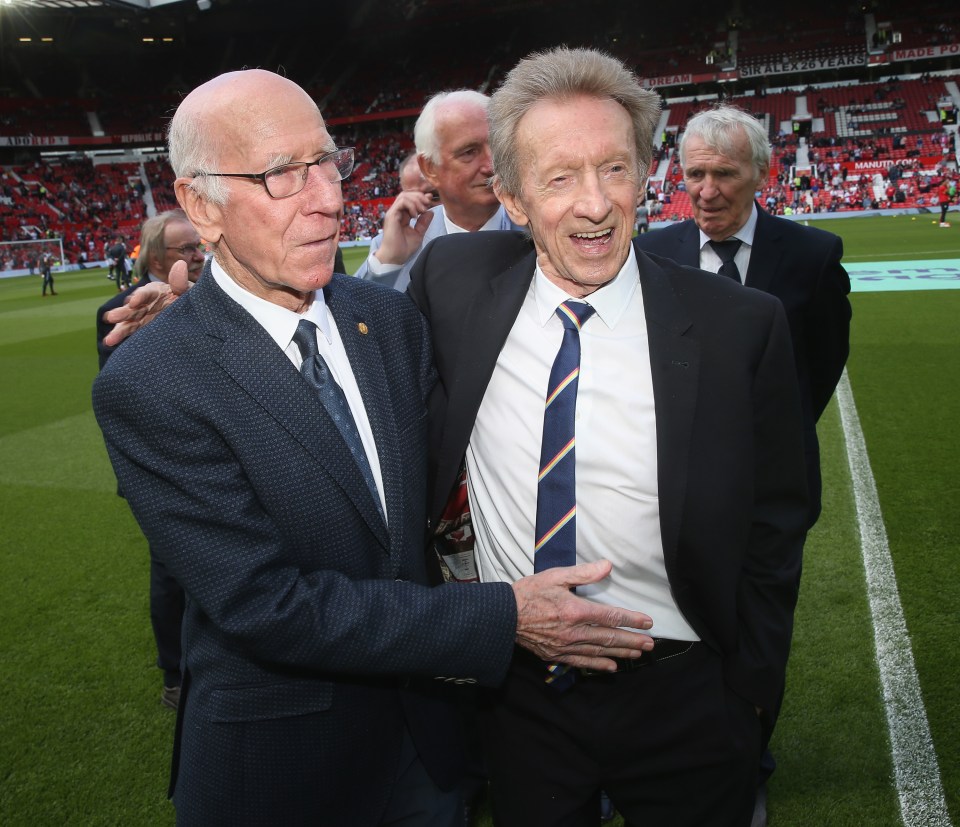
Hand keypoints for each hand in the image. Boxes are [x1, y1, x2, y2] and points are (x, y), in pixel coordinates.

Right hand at [101, 260, 191, 345]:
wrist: (189, 313)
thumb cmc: (187, 298)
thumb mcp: (187, 290)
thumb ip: (181, 282)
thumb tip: (180, 264)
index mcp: (155, 291)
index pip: (147, 293)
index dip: (140, 296)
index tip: (134, 302)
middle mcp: (145, 303)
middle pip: (133, 308)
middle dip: (123, 313)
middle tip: (111, 317)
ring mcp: (142, 316)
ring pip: (129, 321)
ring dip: (119, 329)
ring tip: (109, 339)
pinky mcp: (142, 327)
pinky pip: (132, 331)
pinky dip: (122, 336)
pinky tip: (110, 342)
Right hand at [374, 191, 436, 265]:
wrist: (395, 258)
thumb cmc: (404, 249)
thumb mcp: (418, 233)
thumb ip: (423, 223)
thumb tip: (430, 212)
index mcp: (403, 216)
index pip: (411, 200)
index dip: (421, 198)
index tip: (431, 201)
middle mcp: (397, 213)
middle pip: (407, 194)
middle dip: (419, 196)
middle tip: (428, 203)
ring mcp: (393, 213)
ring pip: (404, 196)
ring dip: (416, 200)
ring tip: (422, 210)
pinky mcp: (391, 215)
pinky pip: (401, 202)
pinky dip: (411, 205)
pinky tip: (415, 215)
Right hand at [512, 559, 653, 671]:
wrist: (503, 616)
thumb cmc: (529, 592)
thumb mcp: (555, 576)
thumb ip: (583, 573)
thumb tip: (607, 566)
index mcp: (575, 610)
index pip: (610, 616)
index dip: (631, 619)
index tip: (648, 622)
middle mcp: (573, 632)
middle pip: (609, 637)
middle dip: (632, 640)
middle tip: (650, 644)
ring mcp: (565, 646)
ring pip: (599, 651)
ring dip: (620, 652)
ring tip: (637, 654)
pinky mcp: (556, 655)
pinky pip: (581, 662)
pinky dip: (598, 665)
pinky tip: (611, 667)